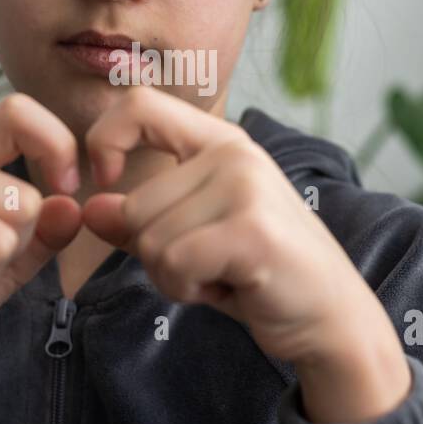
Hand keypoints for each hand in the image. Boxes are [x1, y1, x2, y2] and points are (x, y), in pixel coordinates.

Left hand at [79, 86, 399, 369]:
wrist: (330, 319)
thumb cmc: (258, 276)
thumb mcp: (192, 239)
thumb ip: (141, 221)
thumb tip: (92, 208)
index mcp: (220, 142)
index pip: (138, 104)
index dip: (105, 140)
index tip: (108, 180)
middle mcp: (234, 153)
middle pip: (134, 205)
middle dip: (154, 254)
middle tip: (207, 265)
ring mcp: (246, 187)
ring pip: (149, 240)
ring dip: (173, 277)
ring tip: (223, 275)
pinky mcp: (251, 230)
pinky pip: (173, 264)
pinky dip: (188, 290)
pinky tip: (229, 289)